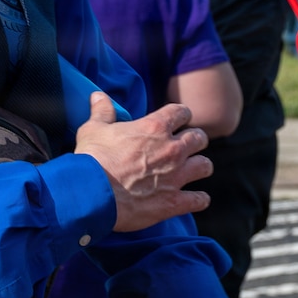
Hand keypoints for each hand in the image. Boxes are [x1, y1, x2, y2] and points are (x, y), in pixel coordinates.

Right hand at [76, 92, 211, 232]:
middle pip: (199, 138)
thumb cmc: (92, 159)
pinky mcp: (174, 202)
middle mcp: (172, 150)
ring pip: (205, 166)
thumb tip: (98, 95)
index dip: (180, 115)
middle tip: (186, 147)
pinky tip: (194, 200)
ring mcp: (176, 176)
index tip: (177, 120)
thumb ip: (102, 111)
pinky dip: (198, 200)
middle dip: (195, 141)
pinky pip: (199, 200)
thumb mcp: (93, 129)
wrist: (92, 193)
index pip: (181, 112)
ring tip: (193, 171)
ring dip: (200, 167)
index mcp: (155, 128)